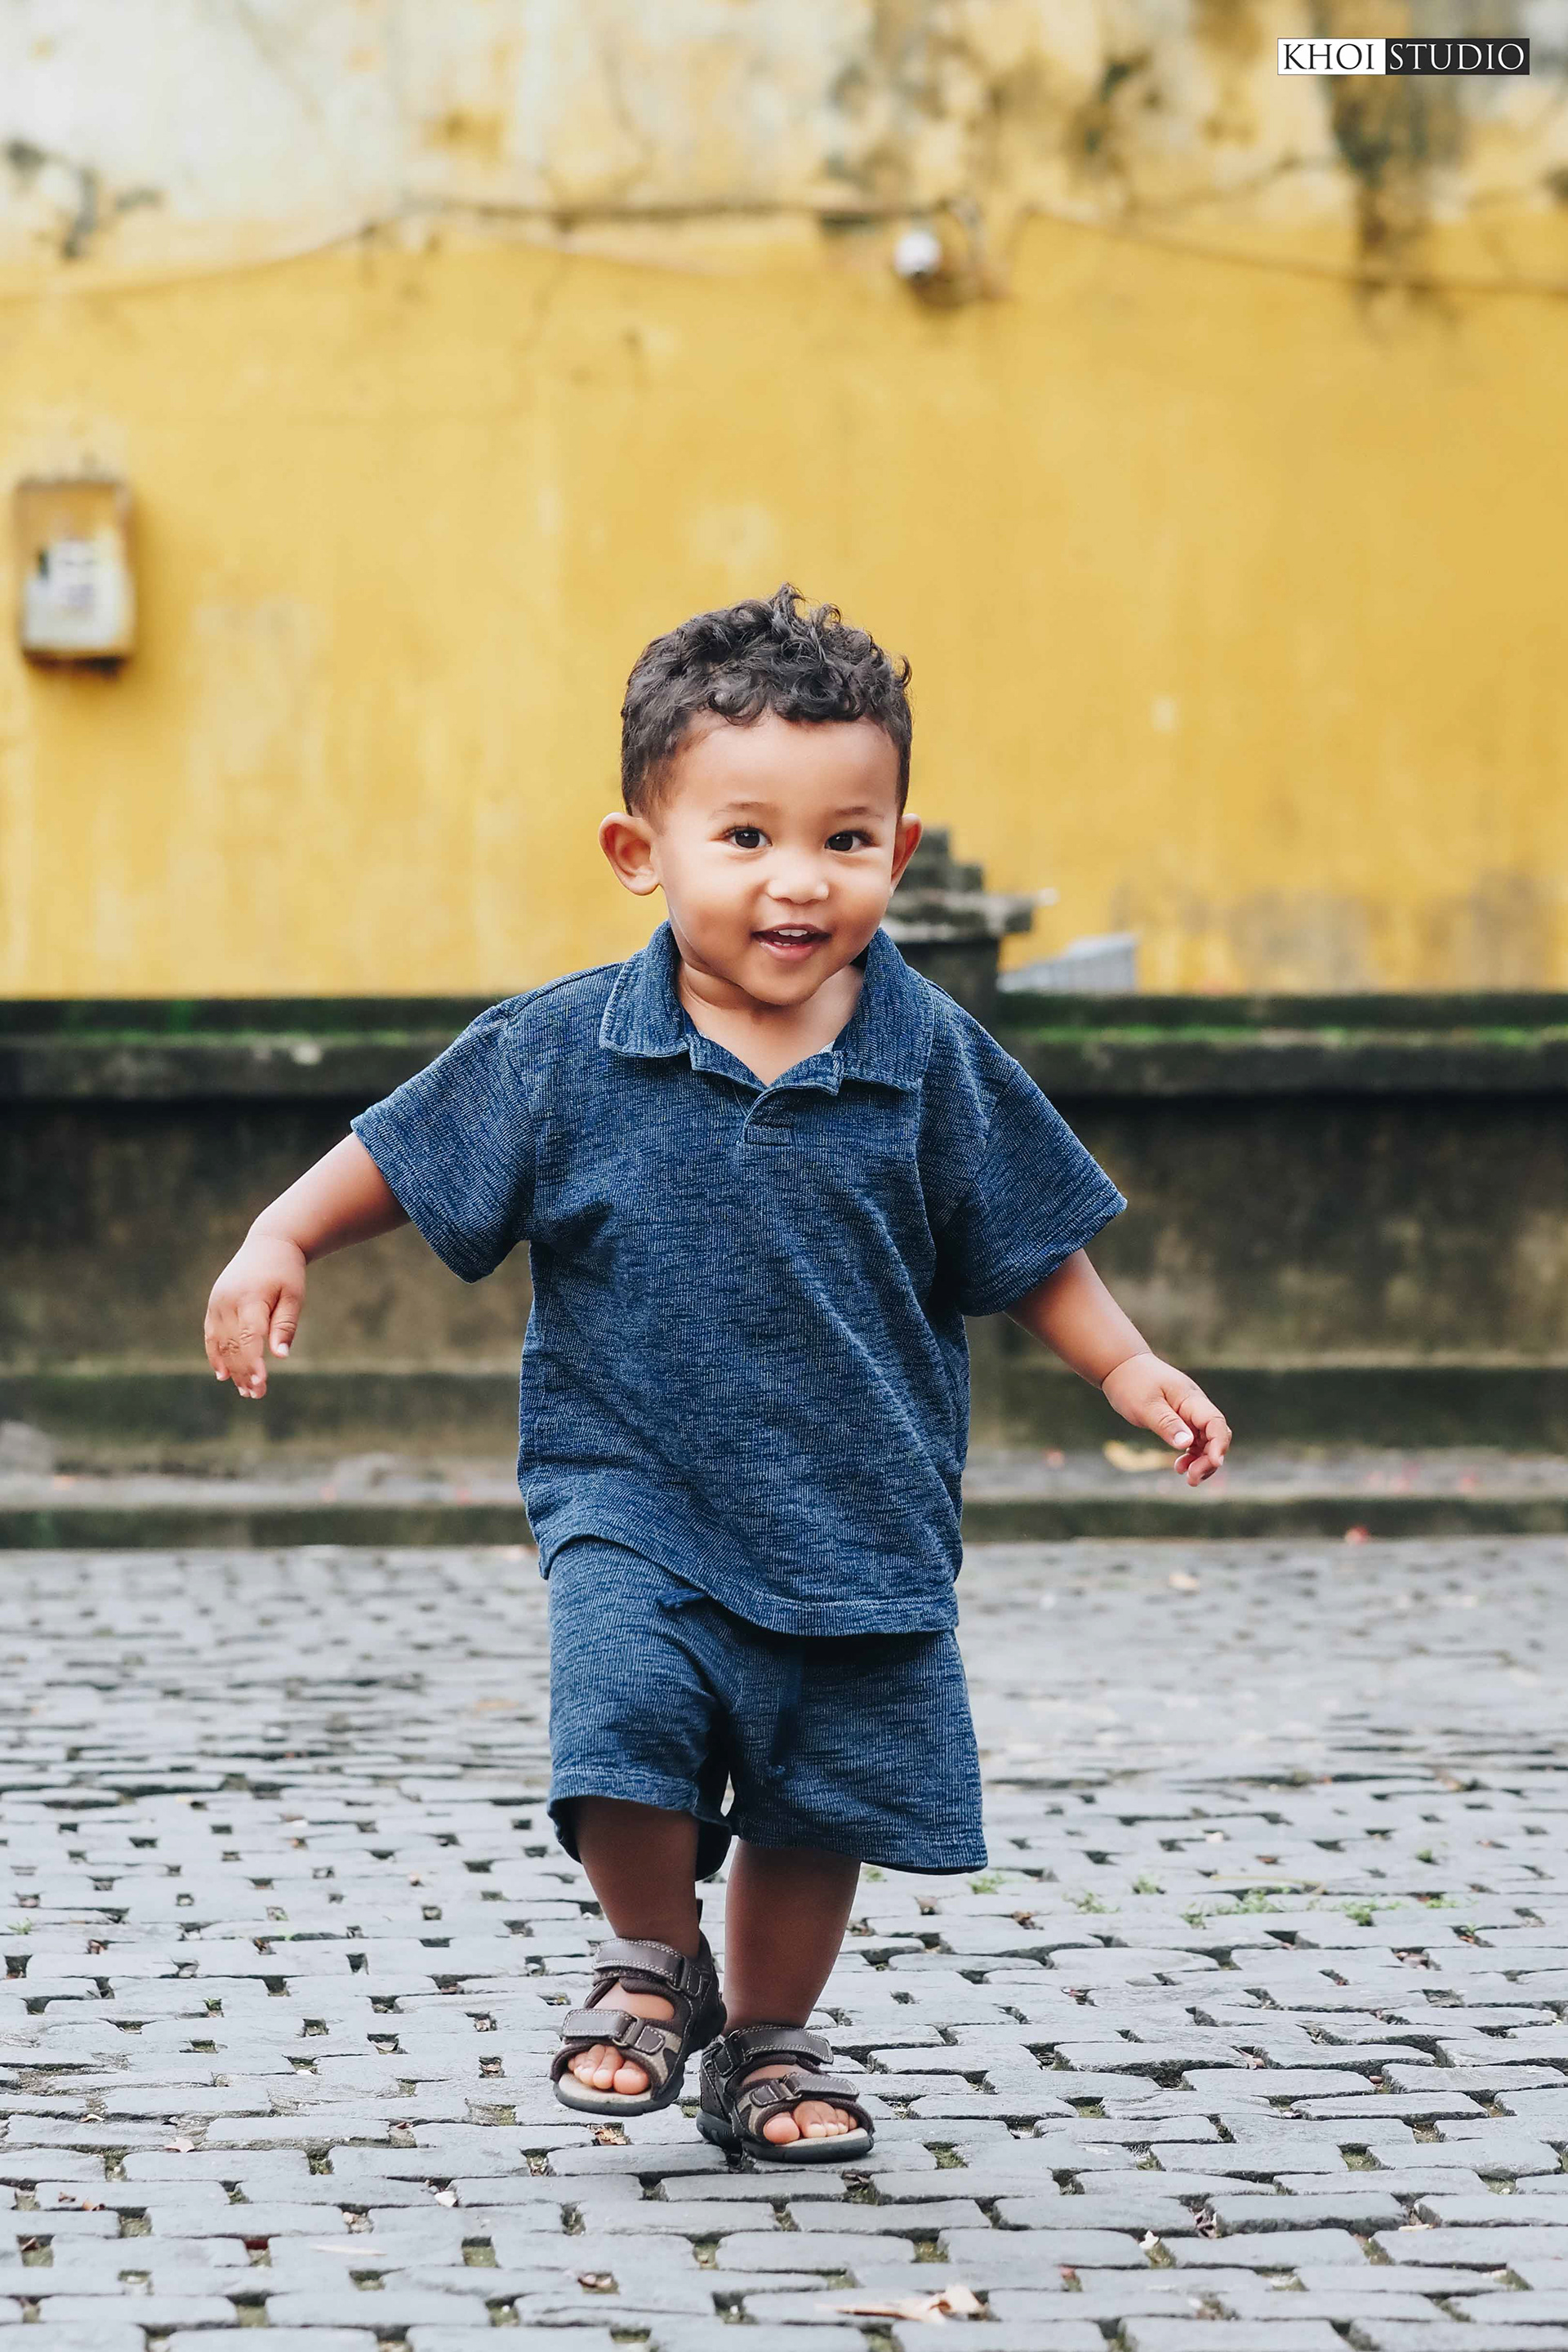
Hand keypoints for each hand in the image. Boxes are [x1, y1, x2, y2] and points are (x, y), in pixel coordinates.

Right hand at [203, 1233, 306, 1400]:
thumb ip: (285, 1325)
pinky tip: (223, 1375)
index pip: (249, 1337)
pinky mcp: (213, 1305)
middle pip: (233, 1345)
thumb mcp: (294, 1296)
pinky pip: (210, 1335)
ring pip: (220, 1343)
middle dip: (244, 1372)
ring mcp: (217, 1303)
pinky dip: (216, 1356)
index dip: (253, 1362)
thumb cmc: (286, 1272)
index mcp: (251, 1298)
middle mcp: (228, 1301)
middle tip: (257, 1395)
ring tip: (245, 1391)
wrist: (268, 1244)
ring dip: (232, 1369)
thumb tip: (281, 1356)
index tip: (261, 1383)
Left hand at [1101, 1352, 1230, 1484]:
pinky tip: (1180, 1466)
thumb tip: (1187, 1443)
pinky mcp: (1182, 1420)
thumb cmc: (1132, 1383)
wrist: (1121, 1368)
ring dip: (1202, 1461)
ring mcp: (1190, 1414)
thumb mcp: (1145, 1406)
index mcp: (1191, 1399)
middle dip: (1210, 1459)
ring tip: (1188, 1478)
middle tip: (1192, 1479)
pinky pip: (1195, 1441)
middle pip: (1216, 1435)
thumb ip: (1166, 1423)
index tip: (1214, 1463)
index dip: (1219, 1444)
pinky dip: (1192, 1455)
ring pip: (1207, 1441)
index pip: (1215, 1422)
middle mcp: (1196, 1407)